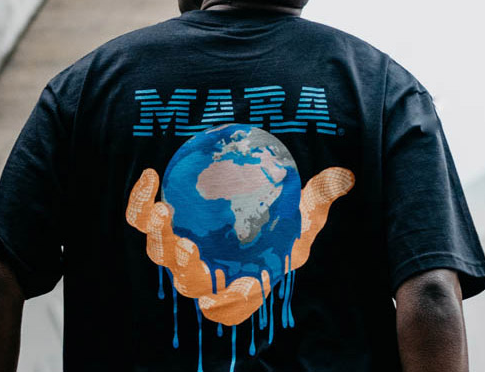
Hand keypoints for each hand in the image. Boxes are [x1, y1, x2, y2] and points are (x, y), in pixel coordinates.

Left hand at [126, 166, 353, 324]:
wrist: (254, 214)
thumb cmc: (281, 228)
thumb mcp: (304, 216)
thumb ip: (319, 200)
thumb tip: (343, 176)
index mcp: (243, 283)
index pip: (233, 306)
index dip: (224, 308)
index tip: (215, 301)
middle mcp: (209, 275)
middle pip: (189, 282)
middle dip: (183, 270)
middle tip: (184, 246)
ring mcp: (183, 254)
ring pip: (161, 254)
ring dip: (158, 237)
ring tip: (161, 210)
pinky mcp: (166, 228)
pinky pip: (144, 220)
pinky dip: (141, 202)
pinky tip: (151, 175)